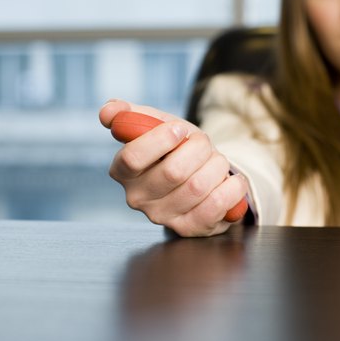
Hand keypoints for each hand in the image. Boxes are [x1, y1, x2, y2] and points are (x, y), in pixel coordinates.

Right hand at [99, 99, 248, 236]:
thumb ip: (130, 115)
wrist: (201, 172)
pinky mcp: (189, 228)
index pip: (132, 158)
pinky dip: (232, 188)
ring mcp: (163, 217)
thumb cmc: (175, 148)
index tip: (180, 129)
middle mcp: (137, 198)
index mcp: (122, 171)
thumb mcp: (154, 125)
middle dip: (198, 148)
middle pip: (173, 172)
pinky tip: (232, 180)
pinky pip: (216, 207)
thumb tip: (107, 112)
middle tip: (203, 143)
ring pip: (197, 187)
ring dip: (217, 165)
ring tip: (216, 161)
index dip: (161, 140)